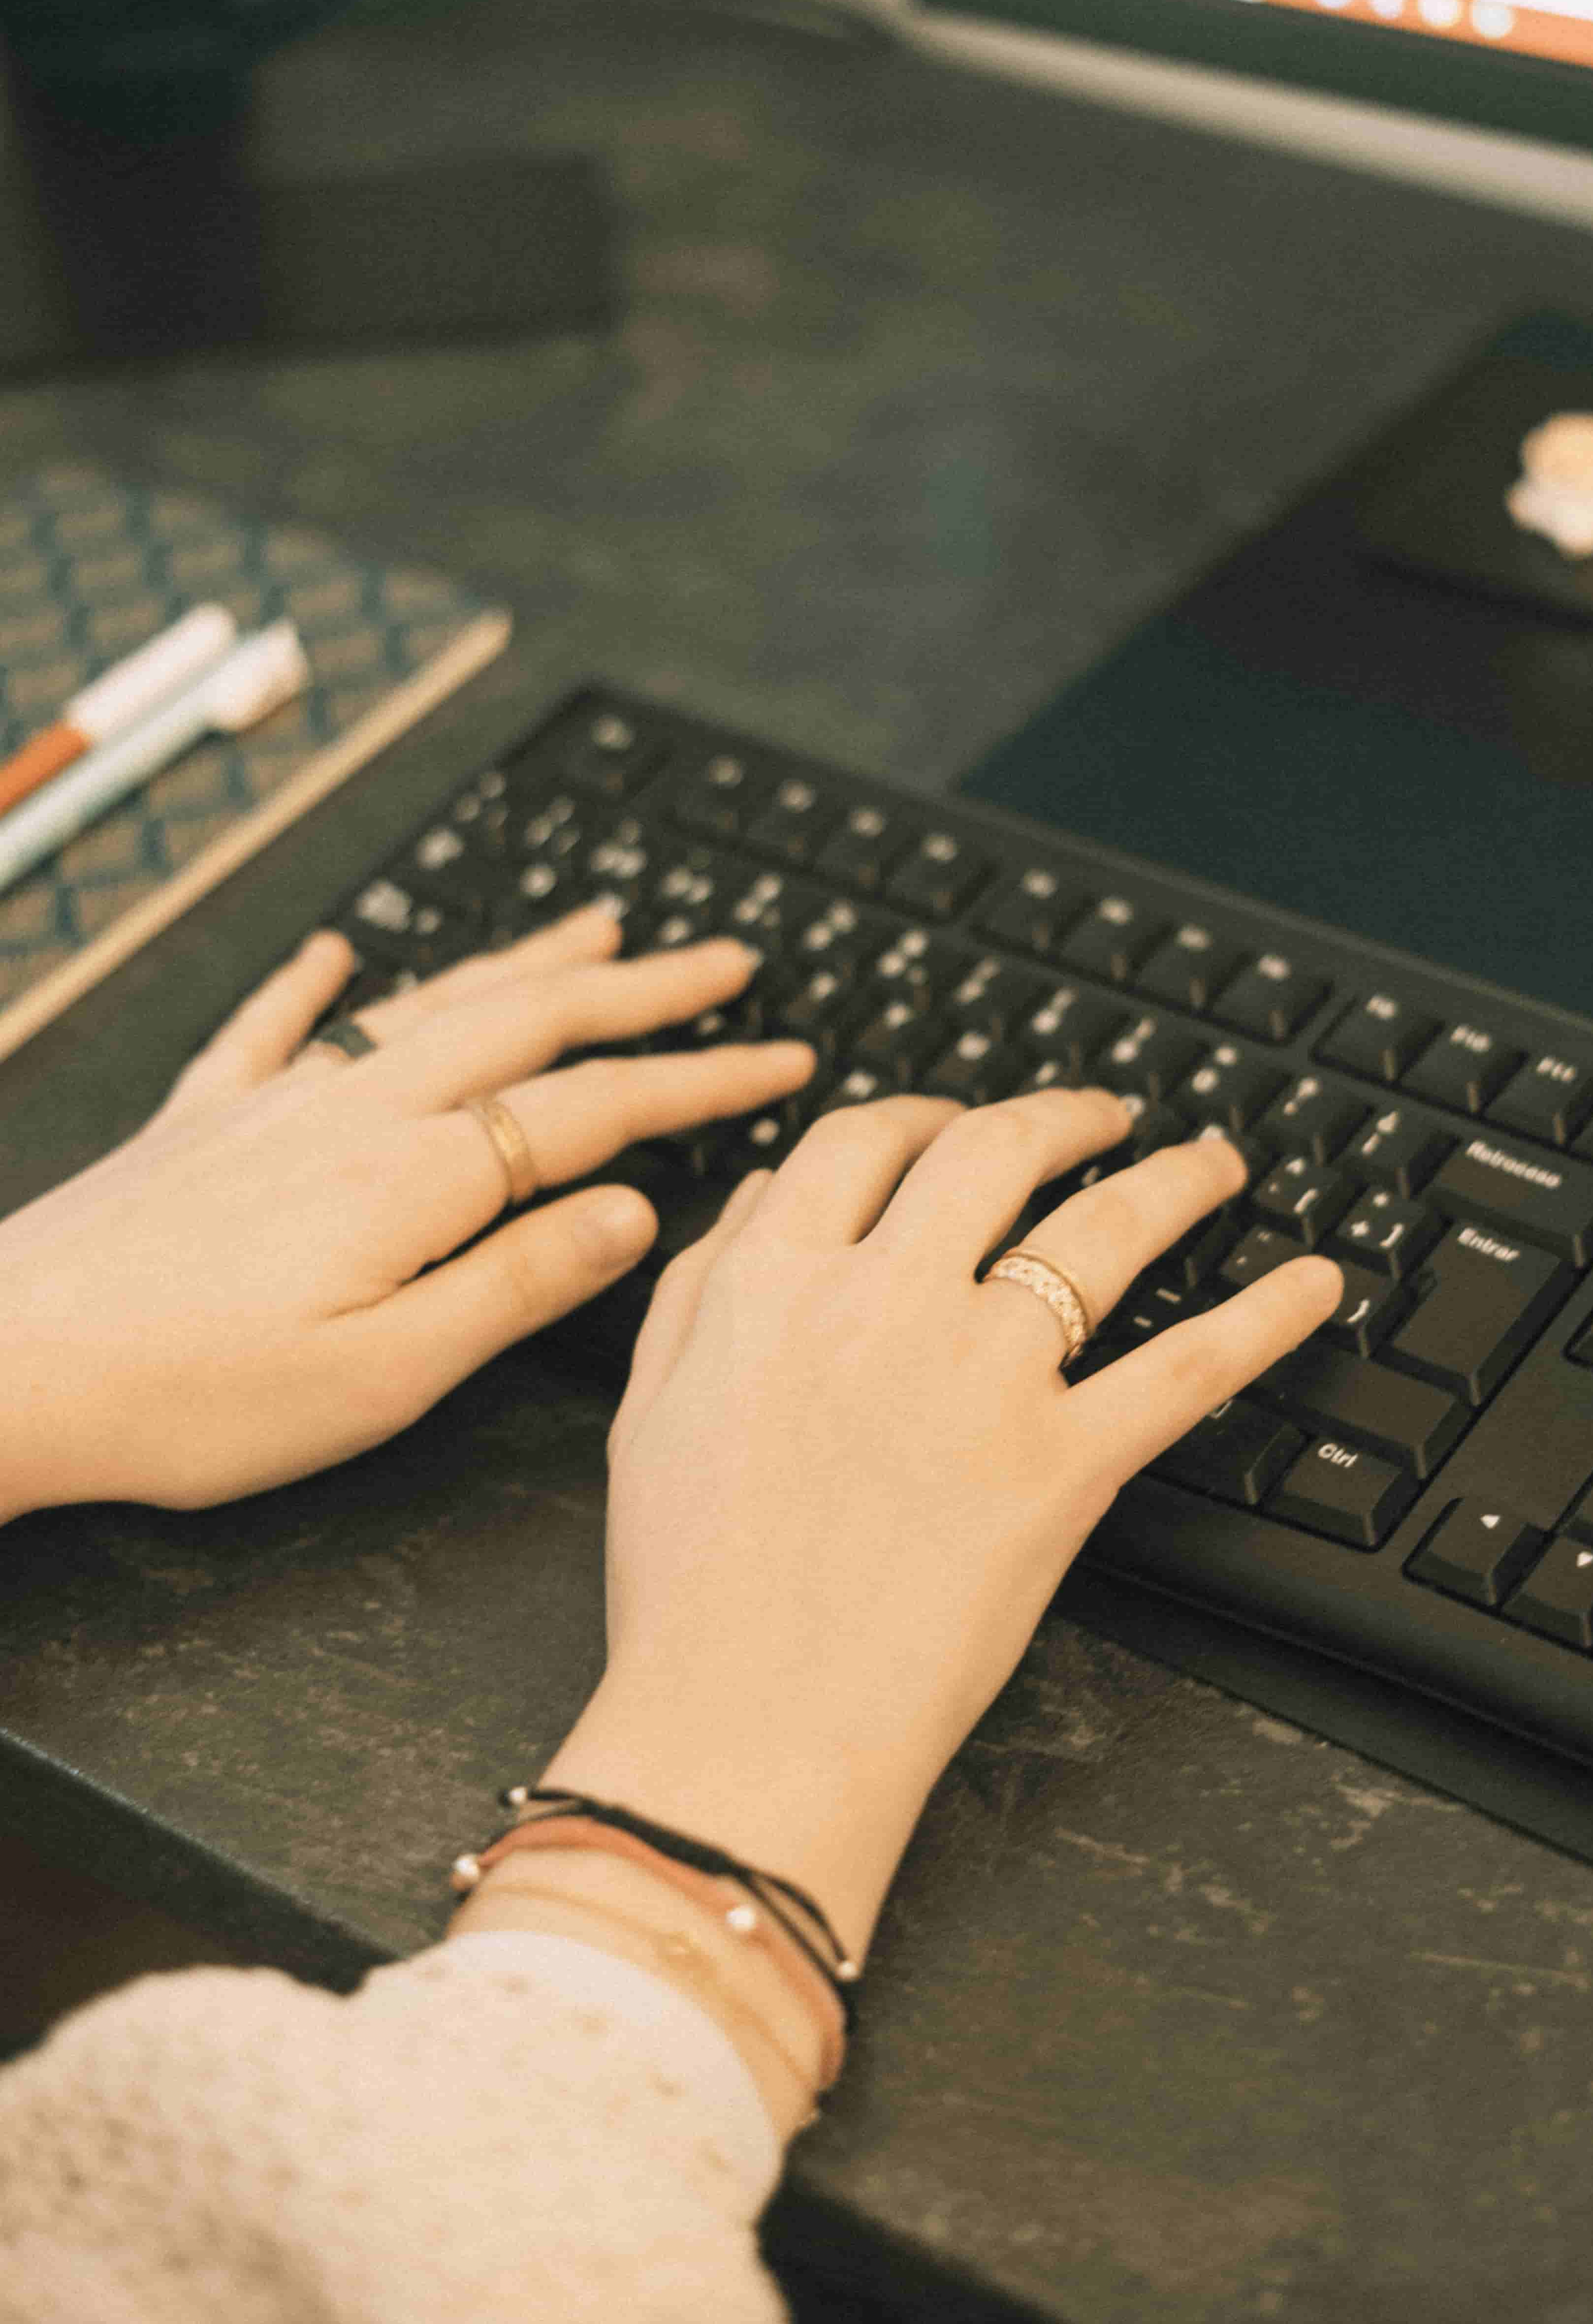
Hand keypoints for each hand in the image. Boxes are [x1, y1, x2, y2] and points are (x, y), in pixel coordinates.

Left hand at [0, 904, 812, 1519]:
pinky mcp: (198, 1123)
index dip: (701, 1082)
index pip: (595, 1109)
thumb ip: (514, 1285)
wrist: (7, 1368)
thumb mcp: (383, 1377)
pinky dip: (319, 982)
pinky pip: (275, 1026)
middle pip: (529, 1021)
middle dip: (642, 987)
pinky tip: (342, 951)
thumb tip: (635, 1213)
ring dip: (524, 961)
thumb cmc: (188, 1398)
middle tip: (729, 959)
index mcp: (415, 1179)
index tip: (783, 1059)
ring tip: (598, 925)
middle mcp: (355, 1111)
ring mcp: (274, 1103)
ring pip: (429, 1003)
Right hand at [541, 1089, 1343, 1961]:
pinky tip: (1313, 1285)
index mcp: (772, 1282)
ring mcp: (980, 1377)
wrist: (746, 1725)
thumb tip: (761, 1198)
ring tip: (1212, 1163)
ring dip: (1173, 1179)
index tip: (958, 1120)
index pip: (863, 1140)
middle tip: (1104, 1117)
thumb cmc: (690, 1591)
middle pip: (993, 1149)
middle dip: (1060, 1116)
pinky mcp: (1061, 1466)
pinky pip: (1186, 1369)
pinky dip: (1265, 1318)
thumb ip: (697, 1288)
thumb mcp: (647, 1411)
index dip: (924, 1114)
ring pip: (1101, 1229)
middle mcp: (882, 1302)